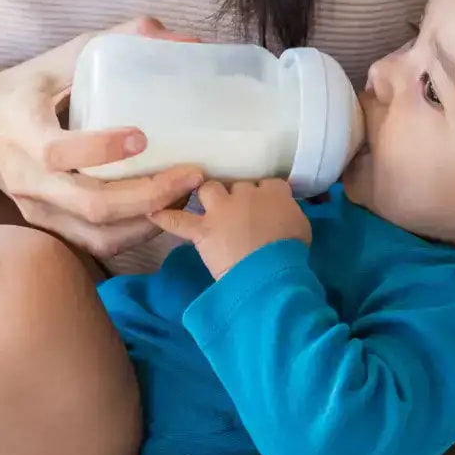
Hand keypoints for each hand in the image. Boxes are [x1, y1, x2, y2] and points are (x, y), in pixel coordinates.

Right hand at [0, 17, 205, 256]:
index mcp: (25, 132)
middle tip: (191, 174)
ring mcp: (40, 209)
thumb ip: (115, 41)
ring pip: (99, 234)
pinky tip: (162, 210)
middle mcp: (31, 179)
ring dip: (150, 220)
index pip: (57, 151)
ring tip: (185, 194)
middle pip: (92, 205)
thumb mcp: (59, 58)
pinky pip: (97, 243)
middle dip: (149, 195)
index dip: (101, 149)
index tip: (143, 137)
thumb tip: (180, 38)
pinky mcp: (50, 226)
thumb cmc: (23, 91)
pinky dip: (136, 233)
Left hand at [150, 179, 310, 277]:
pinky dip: (165, 217)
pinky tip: (153, 213)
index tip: (263, 204)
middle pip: (236, 184)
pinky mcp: (204, 229)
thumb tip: (282, 214)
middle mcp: (245, 193)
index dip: (263, 193)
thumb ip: (289, 213)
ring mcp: (221, 209)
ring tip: (206, 204)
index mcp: (273, 192)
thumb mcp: (301, 227)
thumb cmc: (291, 252)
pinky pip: (178, 220)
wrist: (270, 271)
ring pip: (208, 189)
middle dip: (235, 194)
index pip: (266, 183)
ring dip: (207, 195)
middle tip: (237, 210)